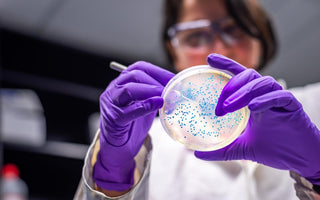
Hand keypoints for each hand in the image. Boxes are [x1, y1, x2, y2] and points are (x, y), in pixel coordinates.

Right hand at [93, 61, 173, 190]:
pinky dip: (144, 106)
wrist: (118, 146)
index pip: (139, 68)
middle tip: (171, 88)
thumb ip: (156, 95)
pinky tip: (157, 104)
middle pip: (134, 76)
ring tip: (164, 95)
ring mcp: (111, 104)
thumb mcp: (146, 104)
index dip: (158, 71)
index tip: (174, 78)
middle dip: (155, 80)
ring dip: (150, 90)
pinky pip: (128, 111)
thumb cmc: (132, 124)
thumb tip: (177, 90)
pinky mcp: (113, 119)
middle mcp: (114, 90)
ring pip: (128, 90)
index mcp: (122, 82)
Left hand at [195, 54, 319, 183]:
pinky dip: (265, 99)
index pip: (239, 76)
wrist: (300, 159)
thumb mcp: (242, 149)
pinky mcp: (292, 107)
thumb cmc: (274, 148)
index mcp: (253, 100)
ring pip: (263, 83)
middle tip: (219, 105)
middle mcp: (265, 96)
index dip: (226, 65)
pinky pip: (280, 96)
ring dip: (244, 92)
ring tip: (229, 107)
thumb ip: (222, 149)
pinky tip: (253, 107)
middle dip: (231, 85)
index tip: (209, 58)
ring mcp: (279, 100)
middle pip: (249, 76)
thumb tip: (198, 154)